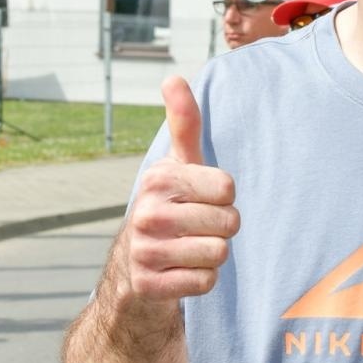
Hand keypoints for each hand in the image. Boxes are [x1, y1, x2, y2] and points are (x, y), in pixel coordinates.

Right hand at [121, 77, 239, 301]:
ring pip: (218, 255)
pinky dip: (200, 280)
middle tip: (197, 229)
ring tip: (189, 249)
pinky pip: (204, 282)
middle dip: (221, 229)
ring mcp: (144, 251)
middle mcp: (146, 213)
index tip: (202, 200)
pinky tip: (181, 272)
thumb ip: (183, 122)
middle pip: (229, 223)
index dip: (223, 198)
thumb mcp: (177, 164)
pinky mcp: (147, 285)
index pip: (228, 189)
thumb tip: (172, 77)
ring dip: (212, 256)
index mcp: (158, 178)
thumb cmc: (169, 207)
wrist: (134, 267)